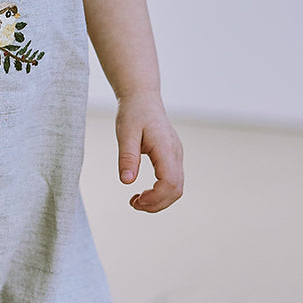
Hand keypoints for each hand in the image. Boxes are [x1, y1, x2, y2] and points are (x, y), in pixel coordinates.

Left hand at [115, 92, 183, 211]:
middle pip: (176, 189)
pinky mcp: (172, 157)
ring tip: (136, 201)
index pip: (170, 182)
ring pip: (177, 187)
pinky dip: (160, 192)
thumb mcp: (125, 133)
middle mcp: (176, 153)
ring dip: (159, 200)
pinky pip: (172, 180)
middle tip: (134, 204)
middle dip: (157, 204)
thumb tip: (126, 182)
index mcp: (166, 148)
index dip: (155, 197)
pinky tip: (144, 193)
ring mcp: (176, 156)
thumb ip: (127, 157)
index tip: (136, 200)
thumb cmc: (133, 113)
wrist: (142, 98)